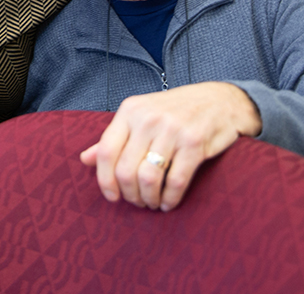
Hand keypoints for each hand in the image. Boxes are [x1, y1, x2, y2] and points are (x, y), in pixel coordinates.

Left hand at [80, 82, 261, 211]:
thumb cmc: (174, 112)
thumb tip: (84, 159)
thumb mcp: (140, 116)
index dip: (104, 180)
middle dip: (129, 195)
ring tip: (152, 202)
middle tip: (137, 202)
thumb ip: (113, 138)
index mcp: (129, 111)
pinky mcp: (195, 143)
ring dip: (148, 199)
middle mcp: (148, 118)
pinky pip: (176, 181)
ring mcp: (172, 130)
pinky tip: (169, 203)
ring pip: (148, 177)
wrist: (219, 100)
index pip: (106, 151)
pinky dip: (170, 199)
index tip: (112, 197)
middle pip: (125, 170)